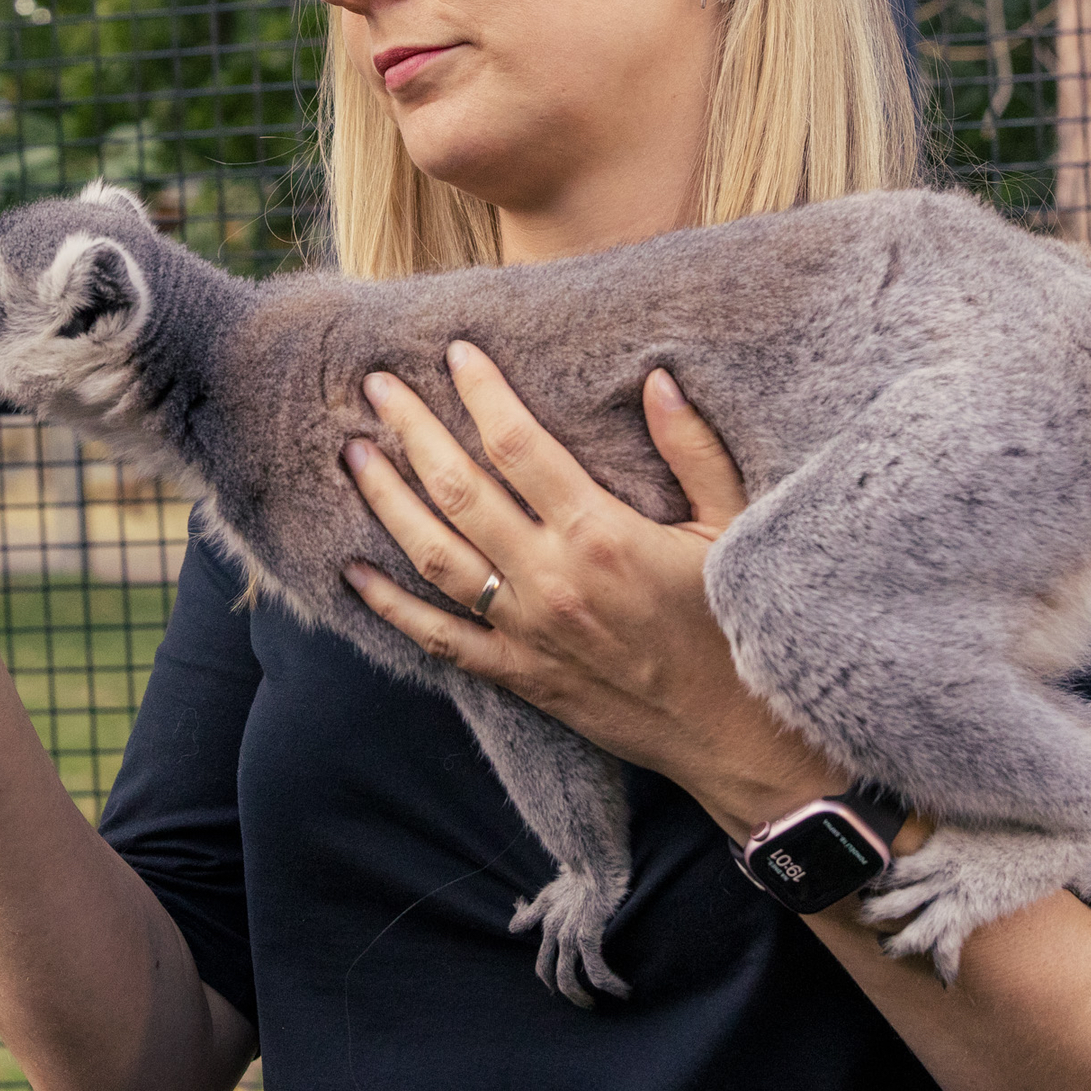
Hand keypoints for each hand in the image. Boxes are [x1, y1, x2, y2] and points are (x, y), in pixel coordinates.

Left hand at [339, 345, 842, 837]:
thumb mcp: (736, 527)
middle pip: (457, 489)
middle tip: (376, 385)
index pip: (519, 446)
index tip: (456, 352)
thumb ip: (693, 450)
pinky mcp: (519, 676)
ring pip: (432, 555)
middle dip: (411, 430)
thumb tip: (657, 379)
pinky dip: (389, 604)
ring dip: (385, 500)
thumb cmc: (739, 625)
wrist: (739, 738)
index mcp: (601, 534)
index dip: (482, 393)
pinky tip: (351, 571)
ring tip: (354, 454)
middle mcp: (551, 579)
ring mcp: (526, 631)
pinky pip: (437, 637)